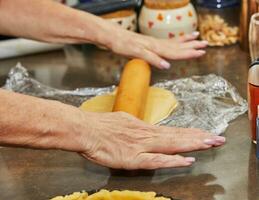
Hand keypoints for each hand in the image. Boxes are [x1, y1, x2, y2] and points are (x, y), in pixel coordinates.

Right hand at [79, 112, 224, 169]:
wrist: (85, 129)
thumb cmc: (100, 126)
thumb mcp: (122, 121)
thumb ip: (136, 128)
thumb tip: (144, 131)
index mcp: (143, 127)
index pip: (171, 130)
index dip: (189, 132)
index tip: (204, 132)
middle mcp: (146, 134)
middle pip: (177, 136)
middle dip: (199, 137)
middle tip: (218, 138)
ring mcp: (141, 146)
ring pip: (171, 145)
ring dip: (192, 144)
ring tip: (211, 144)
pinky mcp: (132, 157)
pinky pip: (156, 160)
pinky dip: (172, 160)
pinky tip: (186, 160)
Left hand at [108, 28, 207, 68]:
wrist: (113, 36)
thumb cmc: (122, 45)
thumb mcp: (136, 53)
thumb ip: (152, 59)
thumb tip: (167, 65)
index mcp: (156, 47)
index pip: (176, 52)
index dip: (188, 53)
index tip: (201, 52)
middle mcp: (157, 44)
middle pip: (179, 45)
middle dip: (192, 46)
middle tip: (205, 44)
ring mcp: (154, 42)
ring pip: (174, 42)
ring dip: (186, 41)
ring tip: (197, 36)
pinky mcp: (150, 42)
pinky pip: (167, 42)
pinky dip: (175, 41)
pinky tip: (178, 41)